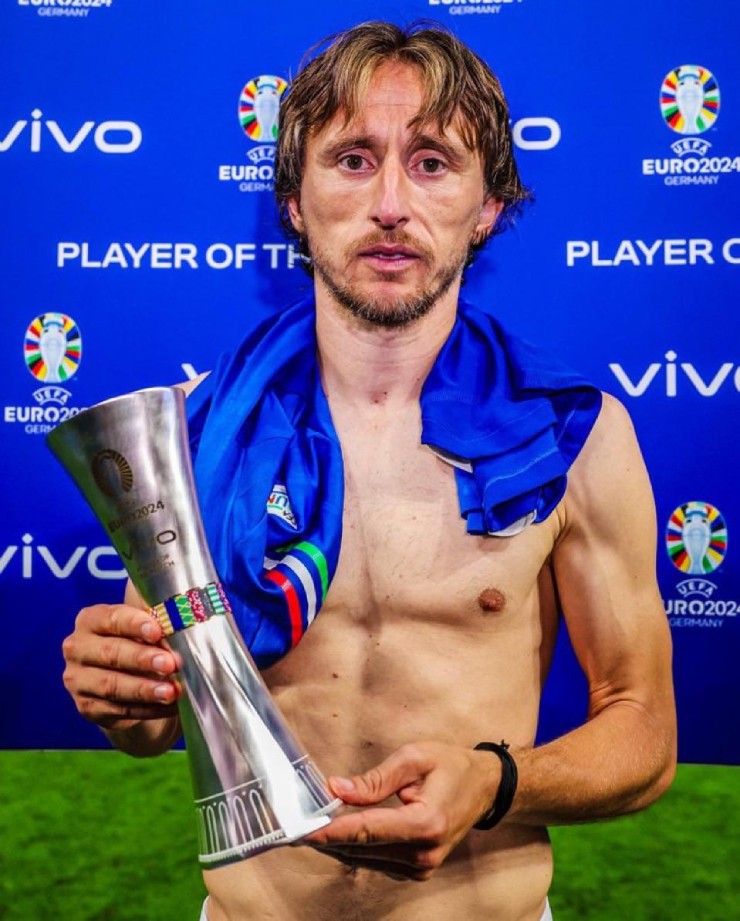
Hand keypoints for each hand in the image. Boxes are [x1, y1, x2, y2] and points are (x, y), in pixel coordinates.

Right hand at [62, 603, 180, 730]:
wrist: (125, 676)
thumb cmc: (137, 641)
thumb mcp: (143, 626)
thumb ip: (156, 623)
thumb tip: (180, 630)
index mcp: (91, 620)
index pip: (111, 619)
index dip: (135, 624)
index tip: (157, 631)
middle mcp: (78, 648)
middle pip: (110, 653)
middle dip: (142, 659)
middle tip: (169, 664)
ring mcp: (78, 680)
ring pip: (111, 685)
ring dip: (144, 689)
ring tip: (170, 692)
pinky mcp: (87, 707)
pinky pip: (118, 710)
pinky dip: (147, 709)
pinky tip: (168, 706)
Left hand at [304, 741, 501, 880]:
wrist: (484, 788)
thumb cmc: (451, 766)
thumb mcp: (415, 758)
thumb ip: (375, 778)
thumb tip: (336, 789)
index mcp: (425, 824)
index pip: (367, 831)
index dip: (331, 831)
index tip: (302, 830)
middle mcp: (423, 855)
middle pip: (361, 849)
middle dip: (327, 835)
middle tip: (295, 822)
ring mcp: (421, 868)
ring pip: (364, 859)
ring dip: (337, 843)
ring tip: (312, 823)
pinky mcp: (416, 871)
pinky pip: (375, 861)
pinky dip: (354, 847)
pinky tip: (339, 831)